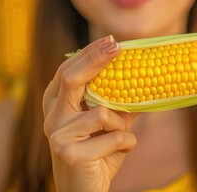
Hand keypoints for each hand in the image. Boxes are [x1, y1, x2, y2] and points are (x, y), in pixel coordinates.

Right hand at [43, 36, 138, 191]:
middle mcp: (52, 117)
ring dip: (122, 124)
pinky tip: (121, 150)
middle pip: (71, 79)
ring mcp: (58, 136)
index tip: (110, 42)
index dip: (88, 54)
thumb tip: (144, 79)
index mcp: (57, 105)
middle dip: (96, 59)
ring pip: (102, 113)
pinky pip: (113, 136)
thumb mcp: (110, 126)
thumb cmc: (98, 154)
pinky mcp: (69, 153)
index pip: (68, 71)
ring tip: (121, 135)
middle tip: (116, 46)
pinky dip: (126, 142)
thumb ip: (120, 104)